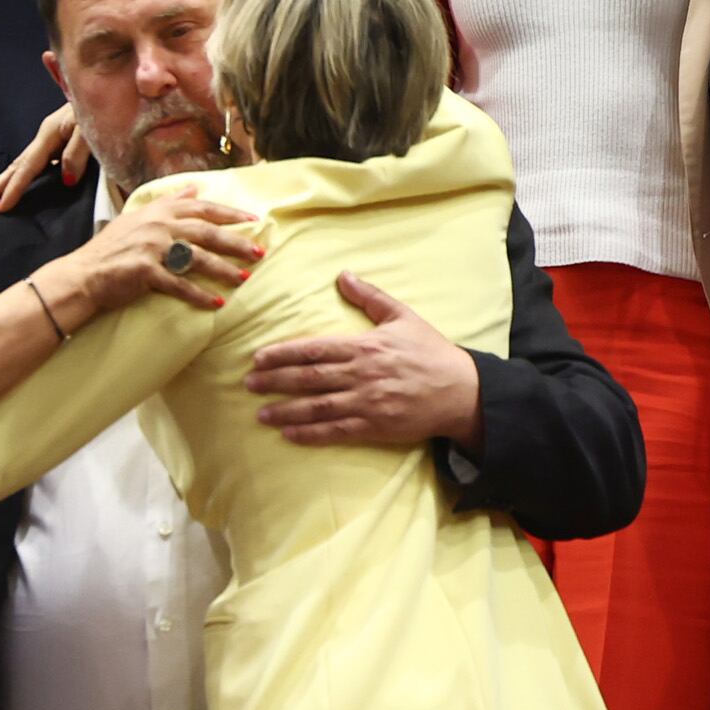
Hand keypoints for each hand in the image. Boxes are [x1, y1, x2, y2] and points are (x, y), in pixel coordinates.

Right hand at [0, 103, 91, 211]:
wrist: (110, 88)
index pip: (27, 166)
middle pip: (17, 165)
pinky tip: (28, 184)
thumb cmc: (101, 106)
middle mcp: (46, 136)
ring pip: (26, 163)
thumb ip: (76, 153)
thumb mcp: (90, 130)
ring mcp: (53, 138)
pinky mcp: (62, 141)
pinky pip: (40, 163)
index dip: (14, 187)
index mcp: (49, 133)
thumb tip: (66, 180)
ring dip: (10, 180)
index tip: (1, 206)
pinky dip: (27, 175)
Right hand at [49, 185, 258, 313]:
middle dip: (236, 242)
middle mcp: (158, 226)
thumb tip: (193, 188)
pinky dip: (198, 295)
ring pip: (198, 258)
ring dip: (223, 269)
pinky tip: (215, 302)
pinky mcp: (146, 272)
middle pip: (206, 232)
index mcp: (159, 211)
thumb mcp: (137, 217)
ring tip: (243, 278)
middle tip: (259, 252)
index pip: (202, 208)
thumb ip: (167, 203)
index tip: (253, 220)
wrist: (83, 274)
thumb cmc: (110, 248)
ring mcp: (152, 248)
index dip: (229, 213)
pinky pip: (179, 284)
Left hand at [246, 273, 483, 450]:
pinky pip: (336, 432)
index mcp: (365, 346)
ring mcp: (367, 403)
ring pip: (318, 407)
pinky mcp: (375, 427)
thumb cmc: (431, 352)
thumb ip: (370, 297)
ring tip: (260, 413)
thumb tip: (343, 276)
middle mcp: (362, 375)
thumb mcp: (403, 317)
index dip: (284, 353)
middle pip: (310, 378)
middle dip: (276, 381)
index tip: (259, 357)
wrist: (462, 391)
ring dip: (286, 410)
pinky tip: (289, 434)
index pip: (315, 349)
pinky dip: (310, 434)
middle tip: (248, 384)